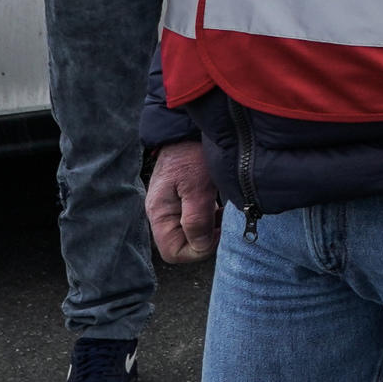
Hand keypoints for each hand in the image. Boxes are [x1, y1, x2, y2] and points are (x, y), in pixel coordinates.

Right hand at [146, 140, 219, 261]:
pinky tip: (218, 205)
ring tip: (222, 212)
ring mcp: (170, 207)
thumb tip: (200, 247)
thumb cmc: (192, 155)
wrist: (188, 129)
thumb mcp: (198, 187)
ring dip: (208, 228)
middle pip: (181, 245)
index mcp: (160, 214)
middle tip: (222, 221)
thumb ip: (196, 219)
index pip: (173, 252)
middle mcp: (161, 214)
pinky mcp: (181, 199)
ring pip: (189, 233)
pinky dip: (208, 218)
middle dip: (205, 239)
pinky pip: (193, 220)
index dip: (198, 249)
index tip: (217, 231)